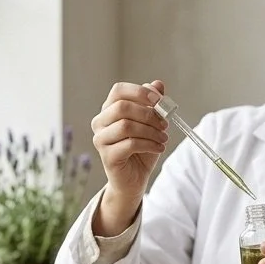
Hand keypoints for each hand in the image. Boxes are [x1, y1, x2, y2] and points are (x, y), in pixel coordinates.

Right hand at [89, 81, 170, 234]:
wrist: (134, 179)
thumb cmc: (141, 149)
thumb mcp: (151, 124)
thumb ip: (153, 104)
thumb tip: (157, 84)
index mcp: (108, 110)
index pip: (118, 91)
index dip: (140, 92)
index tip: (159, 100)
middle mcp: (99, 123)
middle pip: (121, 107)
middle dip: (148, 114)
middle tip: (164, 124)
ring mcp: (100, 140)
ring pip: (126, 126)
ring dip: (151, 131)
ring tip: (163, 139)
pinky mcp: (107, 156)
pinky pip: (130, 144)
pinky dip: (150, 144)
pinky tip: (159, 148)